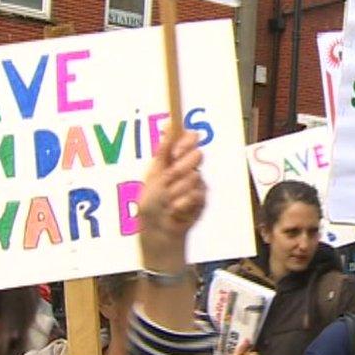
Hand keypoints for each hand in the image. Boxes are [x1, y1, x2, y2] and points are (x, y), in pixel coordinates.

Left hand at [138, 130, 205, 267]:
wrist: (157, 230)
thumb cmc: (150, 202)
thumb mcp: (153, 173)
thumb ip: (163, 151)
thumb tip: (168, 124)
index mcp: (174, 158)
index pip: (189, 139)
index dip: (186, 142)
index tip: (176, 152)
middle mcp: (188, 168)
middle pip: (197, 155)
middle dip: (179, 169)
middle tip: (168, 181)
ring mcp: (197, 183)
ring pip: (194, 177)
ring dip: (175, 191)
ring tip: (167, 202)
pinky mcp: (203, 199)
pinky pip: (197, 195)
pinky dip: (181, 204)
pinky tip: (174, 210)